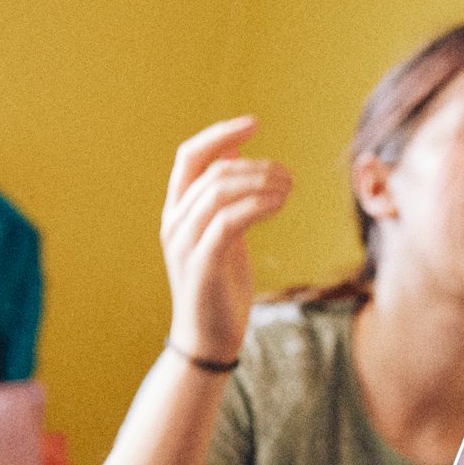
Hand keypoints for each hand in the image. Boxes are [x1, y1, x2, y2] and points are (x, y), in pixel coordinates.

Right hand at [160, 117, 291, 363]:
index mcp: (177, 211)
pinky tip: (279, 203)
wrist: (208, 341)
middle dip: (254, 165)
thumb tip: (234, 158)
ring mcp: (185, 243)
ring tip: (289, 188)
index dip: (220, 134)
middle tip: (288, 174)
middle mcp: (175, 223)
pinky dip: (257, 205)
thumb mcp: (222, 236)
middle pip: (212, 171)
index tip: (254, 123)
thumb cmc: (219, 287)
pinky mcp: (202, 264)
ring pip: (220, 191)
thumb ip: (223, 200)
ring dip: (260, 182)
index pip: (190, 156)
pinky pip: (229, 221)